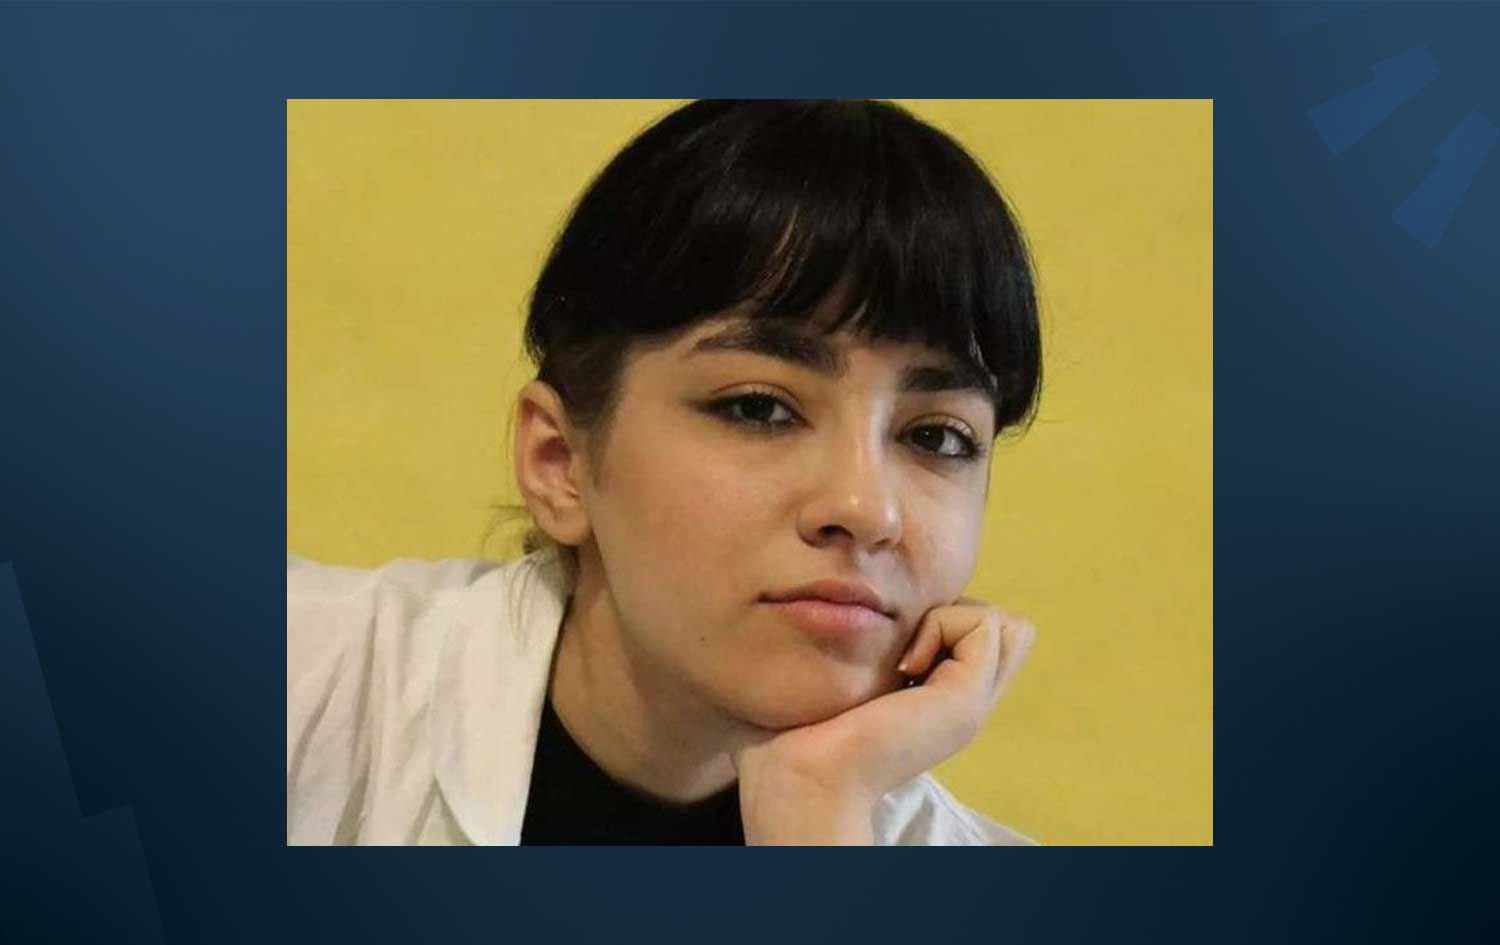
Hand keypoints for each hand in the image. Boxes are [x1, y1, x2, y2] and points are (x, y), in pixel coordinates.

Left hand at [733, 597, 1036, 843]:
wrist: (802, 776)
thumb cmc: (799, 729)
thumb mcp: (842, 675)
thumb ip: (866, 647)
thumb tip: (859, 602)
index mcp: (941, 701)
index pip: (983, 635)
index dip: (946, 618)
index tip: (893, 649)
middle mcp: (966, 703)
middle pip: (1008, 629)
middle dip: (958, 613)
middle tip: (905, 649)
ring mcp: (972, 703)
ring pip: (1006, 623)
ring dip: (952, 617)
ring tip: (905, 658)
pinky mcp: (968, 699)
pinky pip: (986, 622)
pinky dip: (942, 624)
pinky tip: (904, 666)